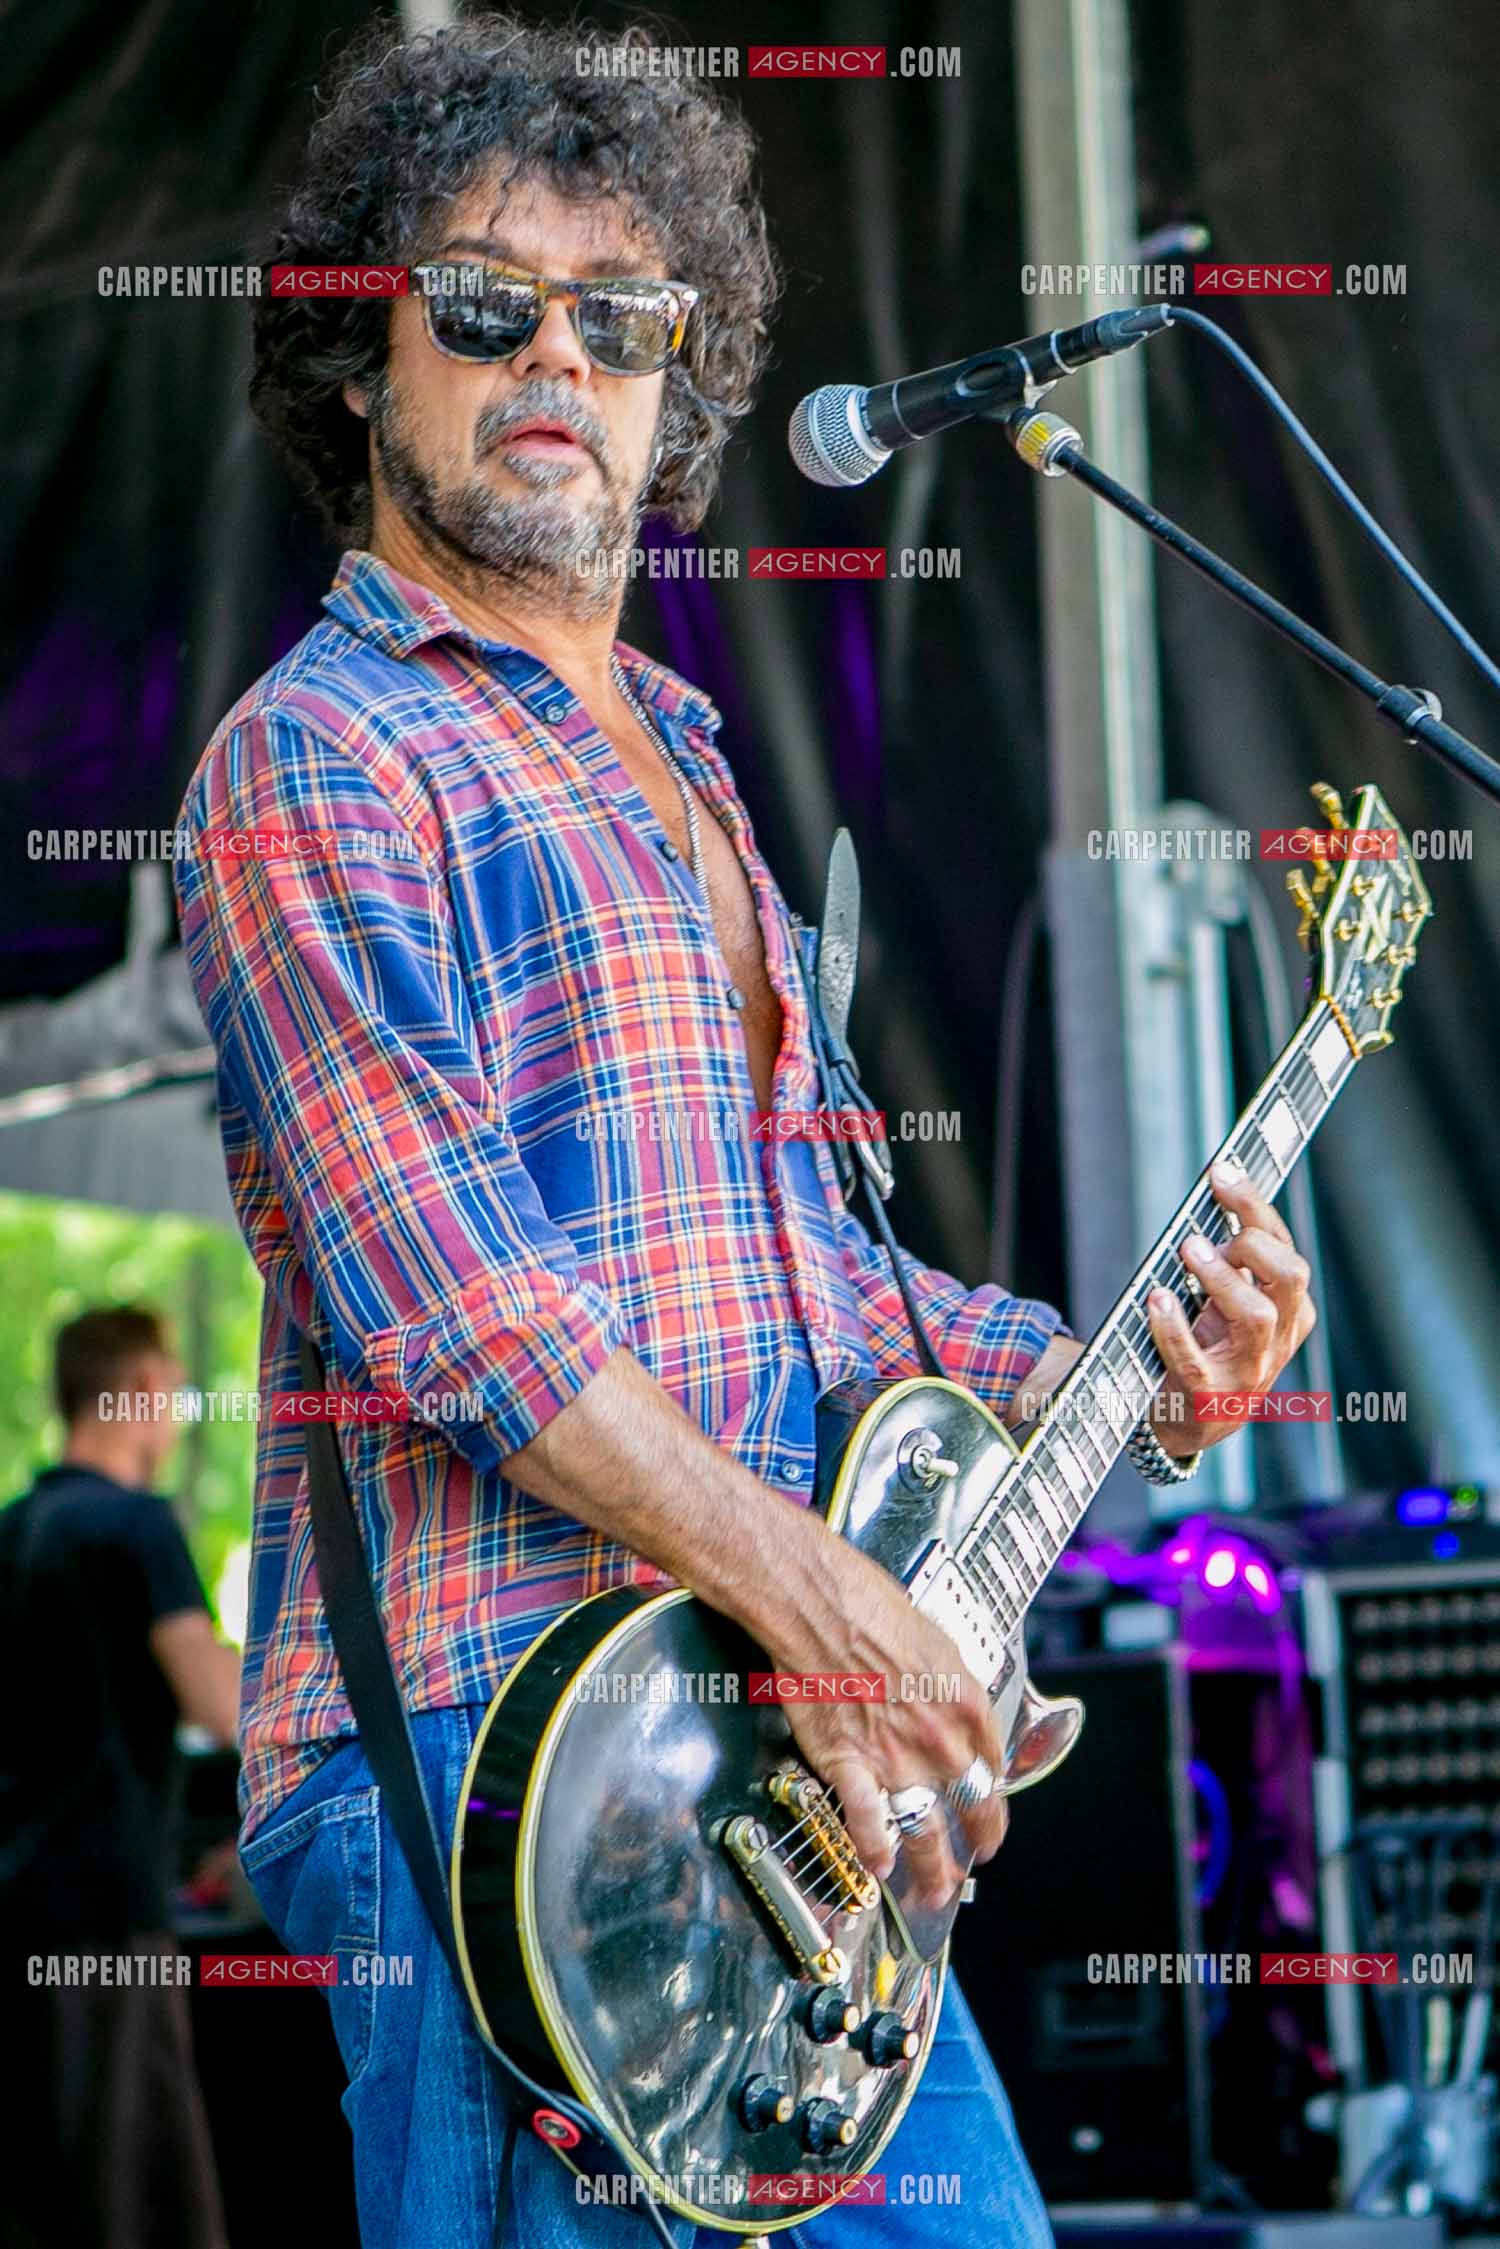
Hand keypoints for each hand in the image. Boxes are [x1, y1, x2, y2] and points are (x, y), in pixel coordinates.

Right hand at [762, 1533, 1007, 1910]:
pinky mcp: (848, 1764)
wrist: (815, 1603)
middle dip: (982, 1838)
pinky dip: (872, 1849)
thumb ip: (951, 1684)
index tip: (990, 1798)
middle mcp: (939, 1738)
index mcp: (965, 1702)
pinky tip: (878, 1867)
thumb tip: (954, 1703)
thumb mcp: (935, 1638)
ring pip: (925, 1829)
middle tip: (981, 1853)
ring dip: (933, 1867)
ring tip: (936, 1887)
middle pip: (972, 1805)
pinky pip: (867, 1821)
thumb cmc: (867, 1603)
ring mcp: (895, 1757)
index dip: (994, 1787)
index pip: (993, 1762)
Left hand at [1147, 1161, 1316, 1454]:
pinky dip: (1173, 1328)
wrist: (1193, 1422)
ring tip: (1190, 1249)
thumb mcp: (1229, 1303)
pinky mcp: (1208, 1396)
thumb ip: (1231, 1260)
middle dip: (1255, 1242)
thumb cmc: (1210, 1348)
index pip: (1286, 1250)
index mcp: (1289, 1311)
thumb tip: (1216, 1191)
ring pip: (1257, 1317)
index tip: (1222, 1172)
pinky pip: (1194, 1359)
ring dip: (1223, 1278)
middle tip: (1211, 1230)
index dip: (1256, 1208)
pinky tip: (1156, 1300)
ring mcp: (1247, 1371)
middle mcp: (1277, 1340)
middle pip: (1290, 1278)